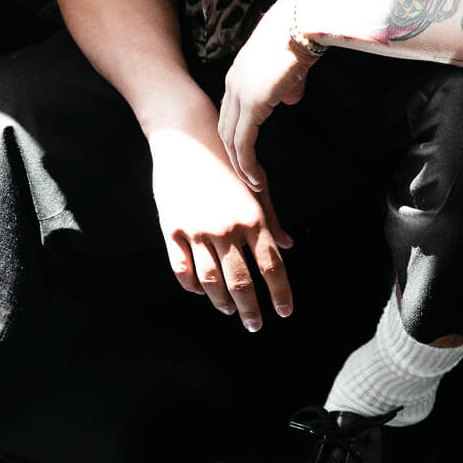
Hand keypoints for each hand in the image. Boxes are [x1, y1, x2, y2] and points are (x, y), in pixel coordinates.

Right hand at [147, 116, 292, 328]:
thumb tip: (289, 246)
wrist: (185, 137)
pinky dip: (193, 286)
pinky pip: (183, 269)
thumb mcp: (254, 186)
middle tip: (255, 325)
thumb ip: (271, 219)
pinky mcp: (173, 229)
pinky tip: (202, 292)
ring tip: (229, 311)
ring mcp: (198, 230)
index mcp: (253, 217)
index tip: (284, 312)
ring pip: (211, 281)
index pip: (272, 266)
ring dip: (222, 302)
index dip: (280, 293)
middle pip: (242, 281)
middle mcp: (227, 228)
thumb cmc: (225, 161)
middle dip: (251, 309)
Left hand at [218, 0, 312, 192]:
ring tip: (253, 185)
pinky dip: (247, 164)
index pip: (230, 112)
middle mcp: (233, 83)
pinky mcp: (252, 103)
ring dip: (240, 165)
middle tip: (246, 176)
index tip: (246, 154)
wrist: (304, 20)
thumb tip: (289, 99)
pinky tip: (256, 179)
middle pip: (225, 128)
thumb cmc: (302, 34)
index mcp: (239, 72)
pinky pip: (244, 142)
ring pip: (231, 139)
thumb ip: (288, 84)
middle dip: (234, 155)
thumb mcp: (292, 64)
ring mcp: (240, 93)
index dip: (237, 135)